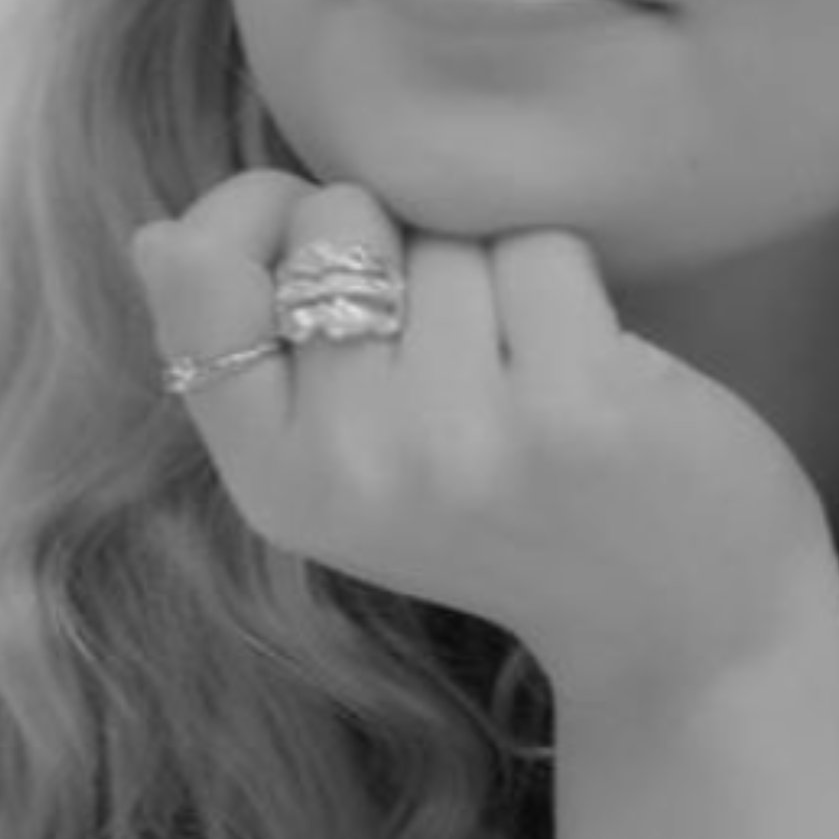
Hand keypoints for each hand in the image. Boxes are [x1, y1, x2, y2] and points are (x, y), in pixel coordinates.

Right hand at [129, 171, 838, 704]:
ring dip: (498, 273)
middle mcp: (355, 464)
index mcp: (278, 482)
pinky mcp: (572, 402)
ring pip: (451, 234)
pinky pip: (540, 247)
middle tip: (461, 347)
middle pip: (339, 222)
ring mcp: (463, 436)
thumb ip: (257, 359)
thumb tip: (154, 235)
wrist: (684, 623)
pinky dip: (573, 285)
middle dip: (404, 242)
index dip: (252, 215)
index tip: (322, 237)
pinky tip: (592, 368)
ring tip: (530, 370)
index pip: (201, 280)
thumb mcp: (354, 468)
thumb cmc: (512, 513)